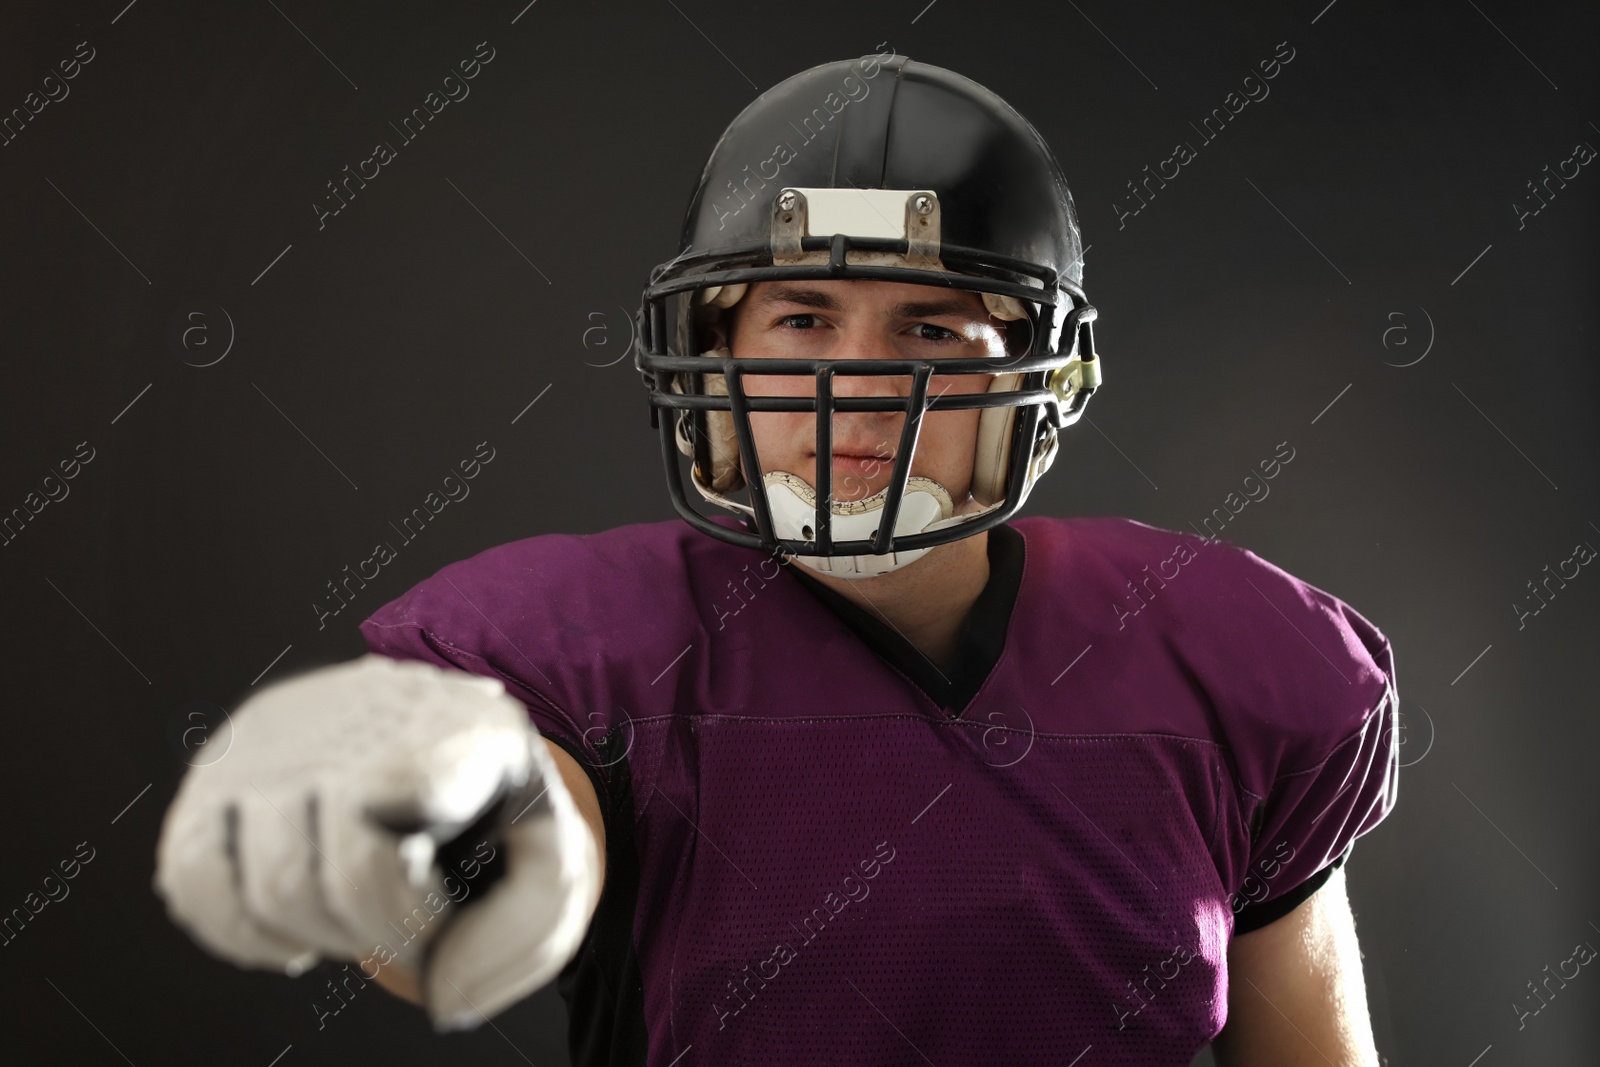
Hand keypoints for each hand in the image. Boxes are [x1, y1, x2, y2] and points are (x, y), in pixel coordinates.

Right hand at [154, 654, 600, 1029]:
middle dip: (373, 936)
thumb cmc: (494, 813)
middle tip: (401, 925)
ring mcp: (275, 737)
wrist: (444, 738)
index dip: (418, 910)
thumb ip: (529, 926)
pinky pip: (192, 876)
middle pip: (331, 878)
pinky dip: (238, 932)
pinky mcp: (218, 769)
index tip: (441, 915)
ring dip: (313, 937)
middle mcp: (350, 712)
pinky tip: (291, 931)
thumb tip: (443, 998)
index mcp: (449, 722)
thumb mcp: (550, 853)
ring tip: (350, 920)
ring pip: (263, 884)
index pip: (407, 821)